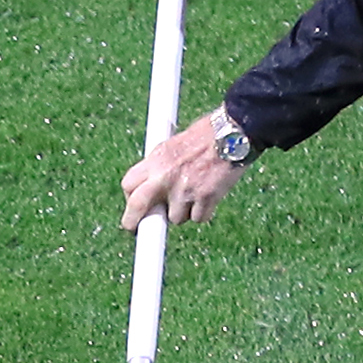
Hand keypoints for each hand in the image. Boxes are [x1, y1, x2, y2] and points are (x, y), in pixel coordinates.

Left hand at [119, 109, 246, 229]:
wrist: (234, 132)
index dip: (130, 198)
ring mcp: (185, 189)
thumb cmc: (207, 135)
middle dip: (133, 222)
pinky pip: (199, 218)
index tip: (134, 206)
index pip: (128, 184)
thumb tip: (152, 186)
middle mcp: (166, 175)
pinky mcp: (205, 198)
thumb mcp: (173, 144)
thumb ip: (160, 166)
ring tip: (195, 193)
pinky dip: (204, 211)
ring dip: (184, 212)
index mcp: (156, 159)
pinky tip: (210, 195)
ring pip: (175, 218)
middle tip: (139, 230)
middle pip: (137, 206)